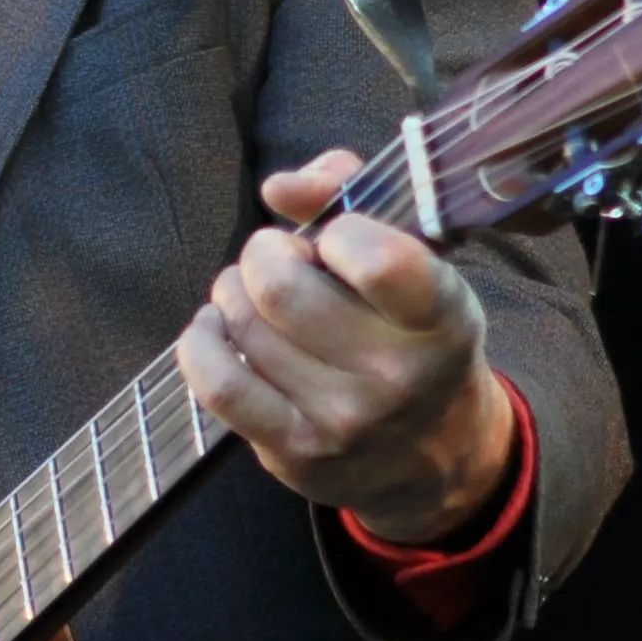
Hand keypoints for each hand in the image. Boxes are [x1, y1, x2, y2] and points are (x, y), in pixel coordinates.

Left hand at [173, 148, 517, 543]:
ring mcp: (344, 419)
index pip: (379, 261)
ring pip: (243, 324)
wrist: (435, 452)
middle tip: (282, 263)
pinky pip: (218, 382)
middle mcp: (397, 375)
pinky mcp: (295, 451)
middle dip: (265, 256)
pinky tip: (219, 326)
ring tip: (258, 298)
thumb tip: (278, 188)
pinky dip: (201, 340)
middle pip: (279, 287)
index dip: (337, 232)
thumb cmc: (409, 329)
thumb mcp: (410, 256)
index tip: (336, 240)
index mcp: (440, 317)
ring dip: (235, 294)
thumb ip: (346, 194)